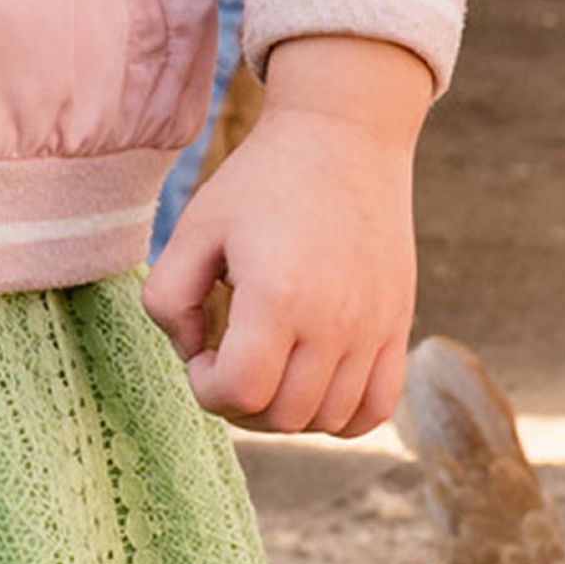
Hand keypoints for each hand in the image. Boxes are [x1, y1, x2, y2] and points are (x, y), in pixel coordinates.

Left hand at [145, 33, 433, 436]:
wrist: (343, 141)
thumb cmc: (260, 183)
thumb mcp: (195, 227)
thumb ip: (168, 297)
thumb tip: (191, 354)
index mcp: (278, 298)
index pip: (240, 392)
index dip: (205, 388)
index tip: (200, 353)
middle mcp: (335, 324)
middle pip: (284, 417)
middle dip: (240, 405)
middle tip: (225, 361)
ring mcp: (374, 331)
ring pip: (331, 422)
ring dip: (287, 413)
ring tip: (266, 368)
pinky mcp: (397, 329)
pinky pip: (378, 410)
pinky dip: (341, 416)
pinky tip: (310, 384)